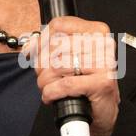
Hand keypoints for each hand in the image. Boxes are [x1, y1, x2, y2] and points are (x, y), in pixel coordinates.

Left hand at [22, 16, 119, 135]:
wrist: (104, 110)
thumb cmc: (87, 83)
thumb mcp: (72, 58)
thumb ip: (52, 47)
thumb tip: (30, 45)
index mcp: (97, 32)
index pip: (60, 25)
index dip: (42, 40)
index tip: (35, 53)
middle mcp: (103, 44)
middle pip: (56, 46)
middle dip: (41, 65)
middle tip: (42, 76)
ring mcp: (104, 63)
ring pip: (58, 66)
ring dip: (44, 81)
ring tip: (47, 88)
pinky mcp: (102, 83)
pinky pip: (65, 84)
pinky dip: (51, 92)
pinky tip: (51, 96)